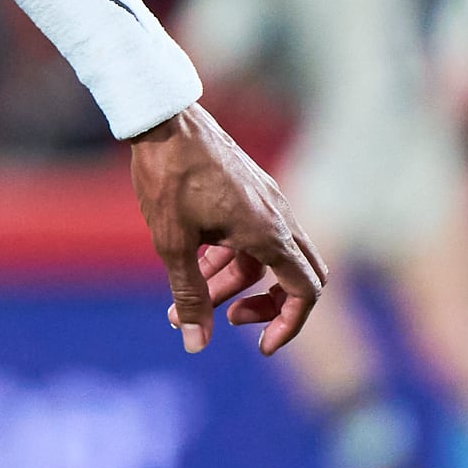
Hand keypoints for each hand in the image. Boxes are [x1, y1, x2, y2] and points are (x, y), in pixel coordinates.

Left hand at [129, 105, 326, 356]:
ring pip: (267, 257)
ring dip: (235, 283)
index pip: (305, 291)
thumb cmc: (167, 178)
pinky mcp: (250, 191)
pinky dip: (230, 256)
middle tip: (228, 319)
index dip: (289, 325)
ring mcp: (267, 201)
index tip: (260, 347)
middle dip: (267, 306)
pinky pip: (253, 235)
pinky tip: (192, 263)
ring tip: (186, 301)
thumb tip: (196, 344)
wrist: (163, 120)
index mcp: (269, 232)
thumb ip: (190, 296)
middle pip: (298, 276)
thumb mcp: (172, 244)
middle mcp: (279, 216)